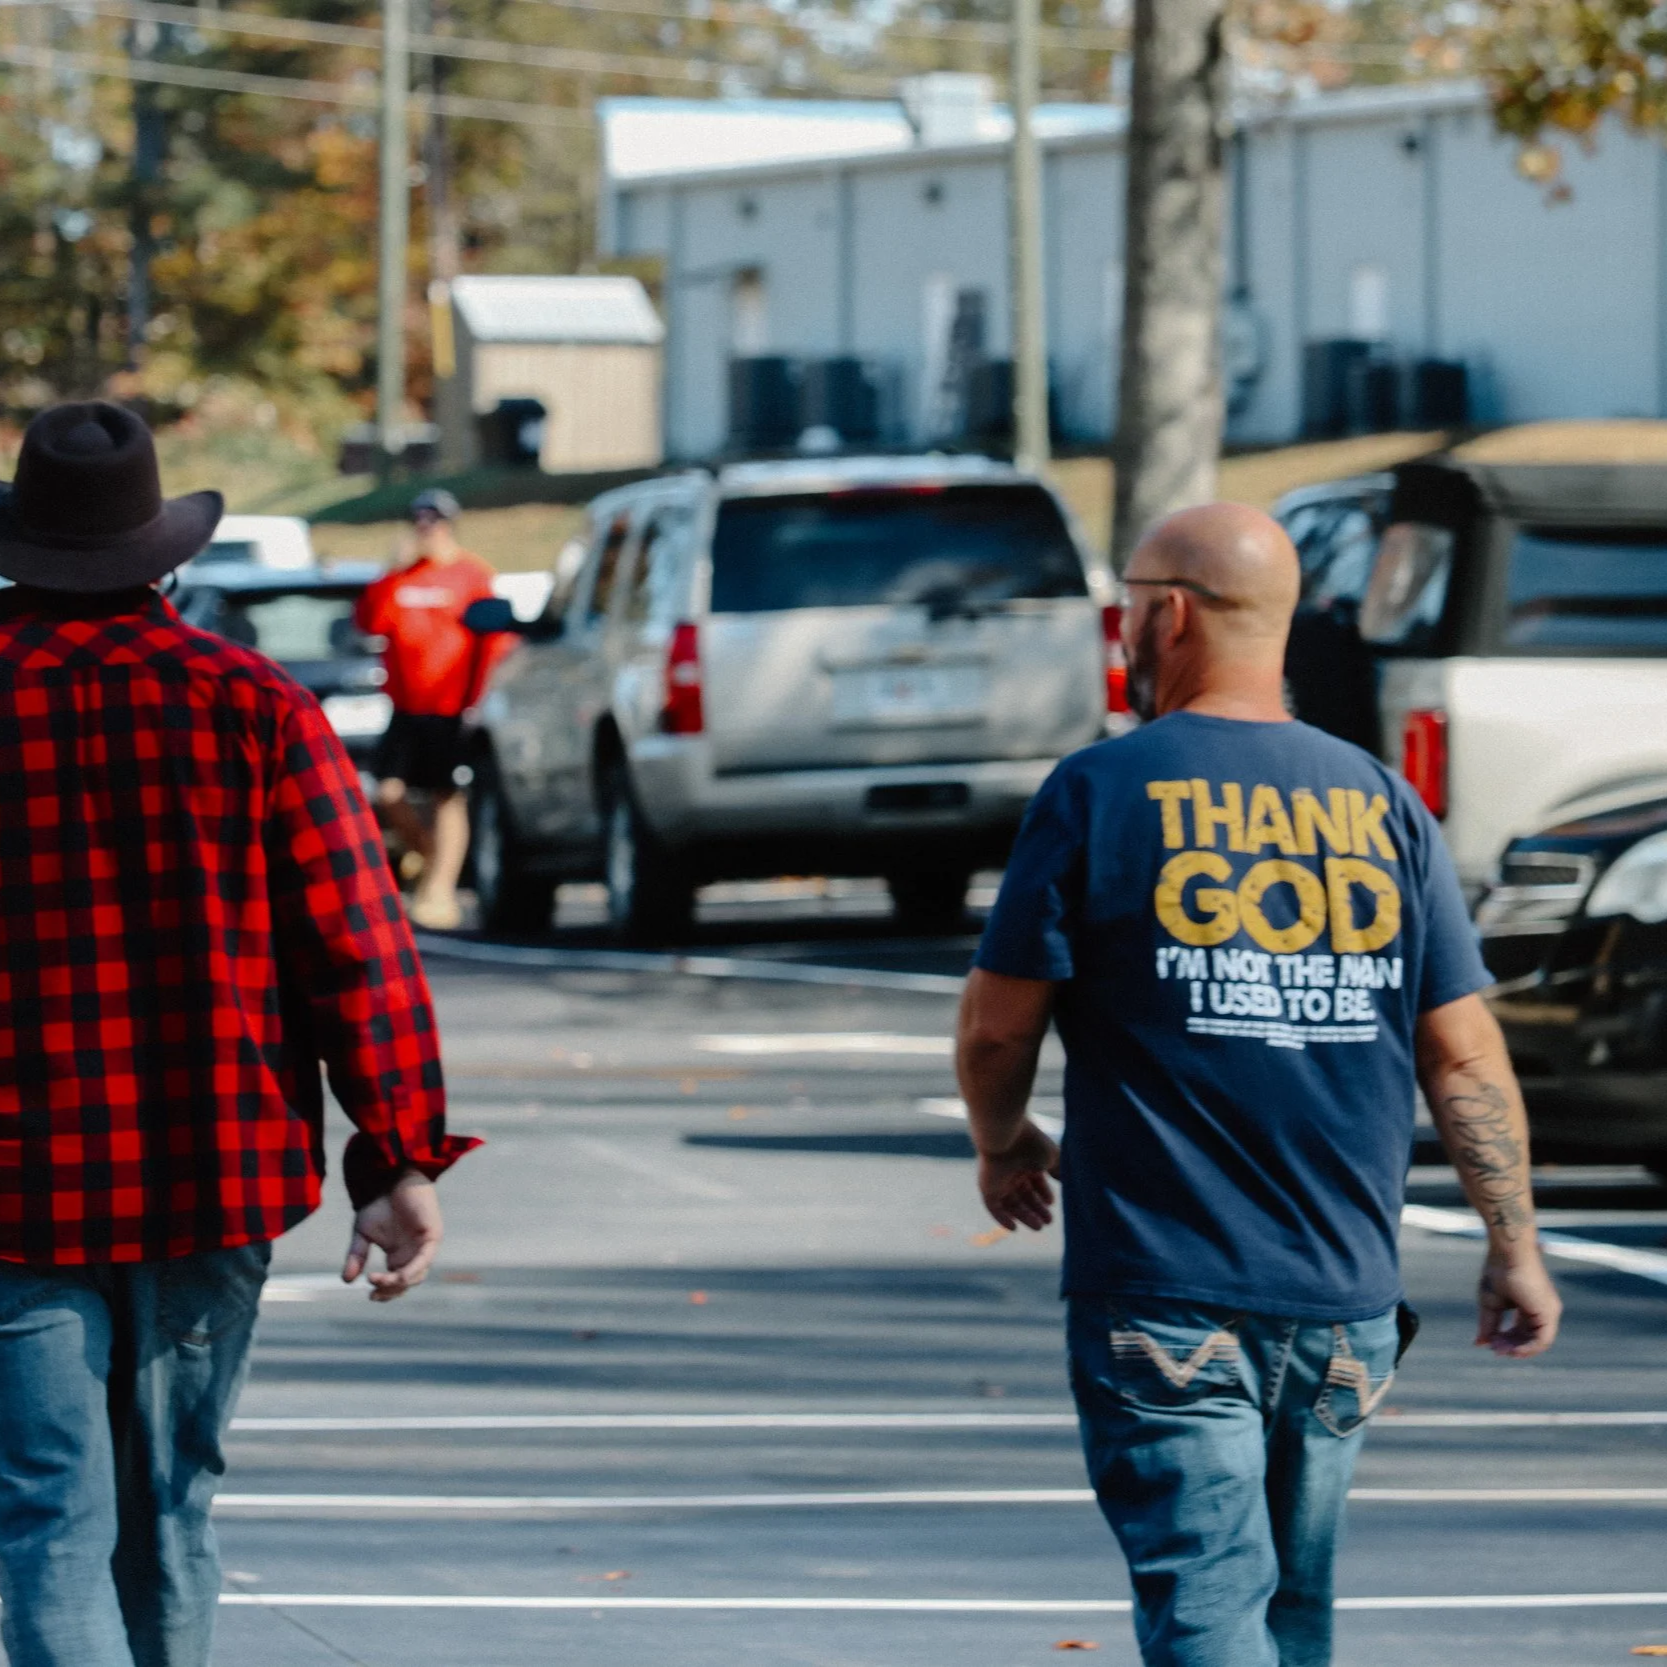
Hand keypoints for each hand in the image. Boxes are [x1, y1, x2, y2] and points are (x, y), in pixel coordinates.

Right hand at [342, 1171, 443, 1301]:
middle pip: (407, 1283)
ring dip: (398, 1283)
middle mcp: (413, 1253)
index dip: (386, 1292)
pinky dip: (411, 1270)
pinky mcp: (432, 1235)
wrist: (389, 1177)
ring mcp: (424, 1245)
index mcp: (399, 1255)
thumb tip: (347, 1280)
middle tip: (374, 1293)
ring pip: (416, 1275)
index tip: (370, 1295)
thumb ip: (357, 1256)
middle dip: (391, 1291)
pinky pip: (424, 1259)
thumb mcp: (362, 1233)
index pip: (397, 1282)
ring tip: (377, 1280)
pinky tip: (396, 1275)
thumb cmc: (378, 1202)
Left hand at [976, 1117, 1060, 1232]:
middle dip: (1036, 1208)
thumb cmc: (1030, 1143)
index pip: (1034, 1181)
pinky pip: (992, 1206)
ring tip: (1039, 1227)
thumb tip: (1066, 1182)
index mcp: (1025, 1160)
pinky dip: (1002, 1218)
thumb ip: (1059, 1170)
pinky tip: (1014, 1228)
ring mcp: (998, 1179)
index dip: (1043, 1193)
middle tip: (1049, 1222)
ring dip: (1024, 1216)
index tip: (1052, 1203)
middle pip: (1023, 1194)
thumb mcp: (1052, 1157)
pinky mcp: (986, 1186)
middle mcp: (1010, 1170)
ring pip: (1011, 1203)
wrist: (1004, 1135)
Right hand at [1476, 1250, 1560, 1356]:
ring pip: (1538, 1342)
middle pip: (1529, 1337)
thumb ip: (1488, 1324)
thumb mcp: (1489, 1303)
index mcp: (1529, 1305)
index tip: (1490, 1344)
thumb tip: (1479, 1344)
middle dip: (1511, 1346)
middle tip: (1494, 1349)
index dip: (1506, 1340)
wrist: (1508, 1251)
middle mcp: (1542, 1310)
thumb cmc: (1498, 1271)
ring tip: (1501, 1349)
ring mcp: (1548, 1311)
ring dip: (1519, 1349)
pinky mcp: (1549, 1312)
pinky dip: (1528, 1348)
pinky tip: (1514, 1349)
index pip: (1520, 1330)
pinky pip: (1543, 1340)